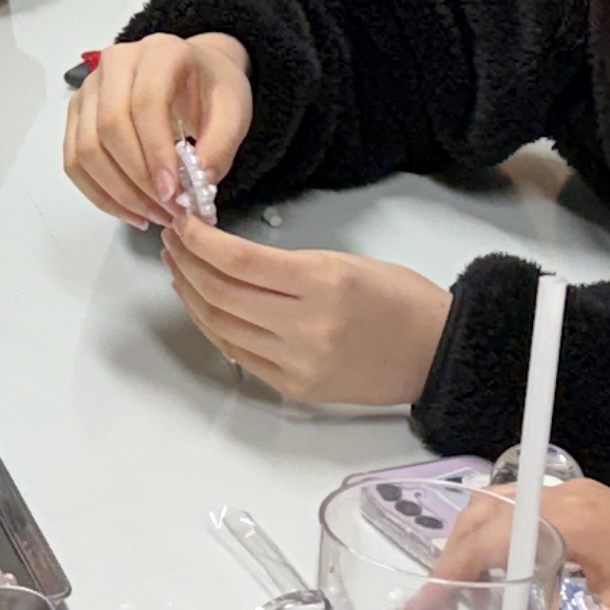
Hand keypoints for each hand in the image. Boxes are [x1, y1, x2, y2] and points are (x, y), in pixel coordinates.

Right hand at [65, 33, 253, 229]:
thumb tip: (199, 182)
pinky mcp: (77, 112)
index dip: (155, 152)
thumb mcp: (234, 111)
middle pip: (108, 126)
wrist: (193, 73)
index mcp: (160, 52)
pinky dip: (98, 192)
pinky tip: (128, 210)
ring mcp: (90, 86)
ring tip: (151, 216)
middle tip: (167, 210)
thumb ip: (221, 144)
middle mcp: (116, 62)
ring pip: (85, 147)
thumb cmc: (212, 90)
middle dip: (136, 179)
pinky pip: (74, 159)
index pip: (145, 103)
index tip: (173, 193)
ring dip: (116, 192)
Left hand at [160, 221, 446, 404]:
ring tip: (179, 268)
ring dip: (191, 295)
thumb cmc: (400, 299)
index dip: (200, 240)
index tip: (183, 222)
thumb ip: (286, 265)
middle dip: (186, 263)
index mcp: (323, 284)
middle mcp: (306, 327)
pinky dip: (213, 327)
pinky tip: (202, 305)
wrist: (436, 354)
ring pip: (220, 327)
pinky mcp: (295, 387)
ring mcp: (298, 363)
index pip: (239, 261)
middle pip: (221, 294)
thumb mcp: (346, 262)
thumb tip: (227, 257)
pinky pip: (238, 354)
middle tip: (172, 240)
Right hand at [435, 478, 609, 609]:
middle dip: (452, 558)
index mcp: (576, 521)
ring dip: (469, 547)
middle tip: (436, 608)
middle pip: (484, 513)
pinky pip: (519, 511)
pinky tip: (492, 579)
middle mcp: (567, 496)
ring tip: (460, 598)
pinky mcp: (577, 503)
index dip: (453, 570)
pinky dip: (494, 540)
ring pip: (496, 507)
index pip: (494, 536)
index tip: (427, 606)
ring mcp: (572, 494)